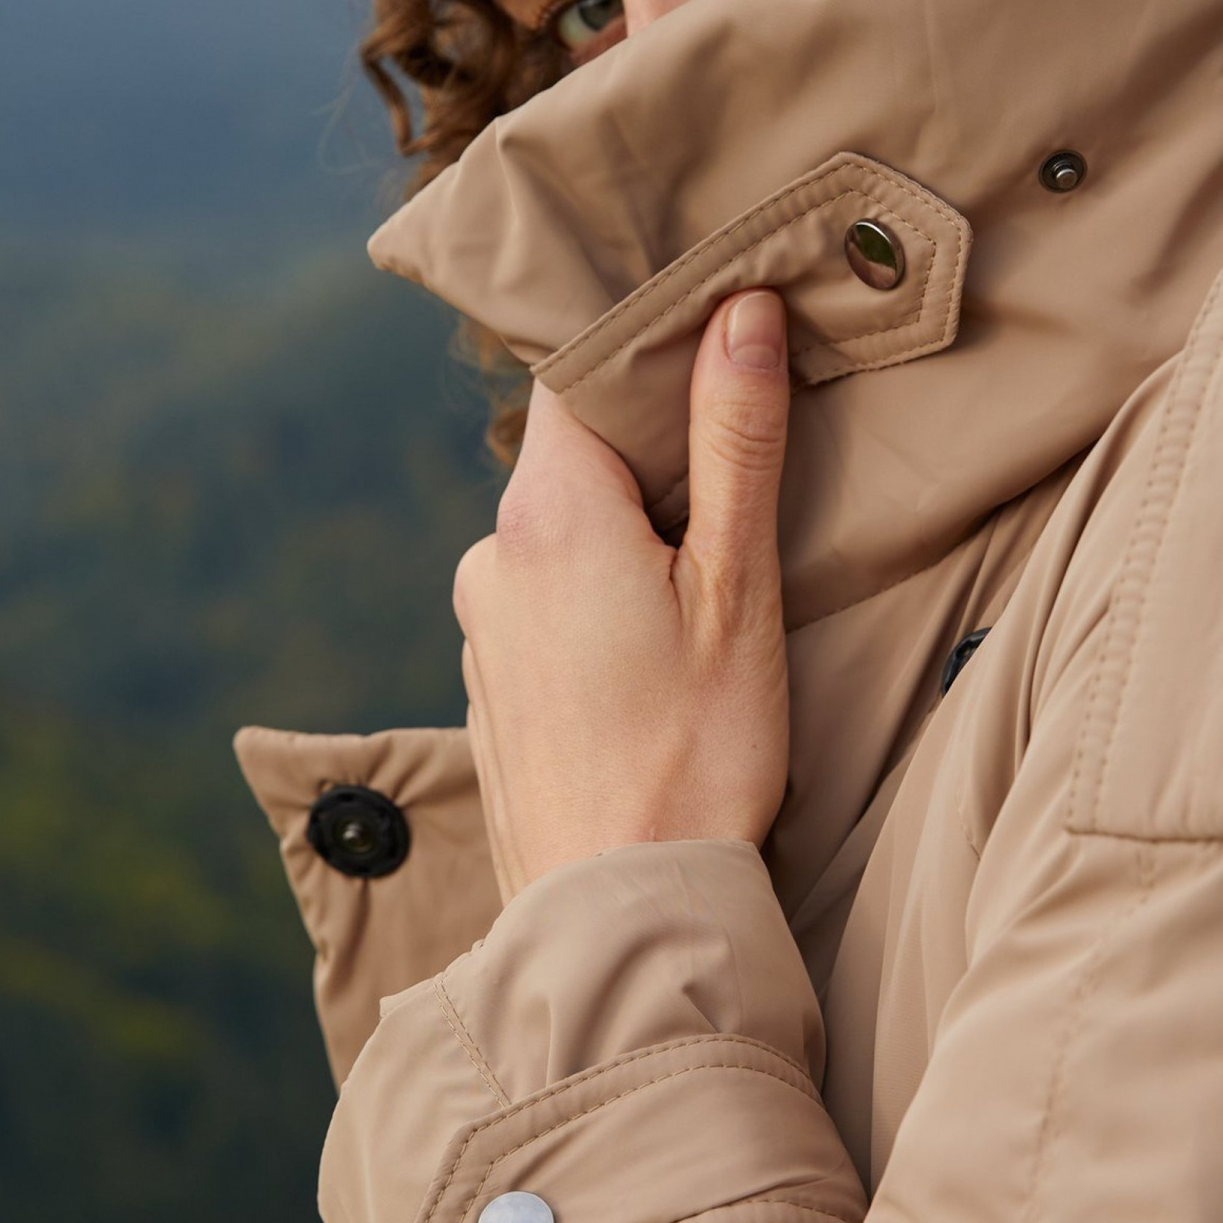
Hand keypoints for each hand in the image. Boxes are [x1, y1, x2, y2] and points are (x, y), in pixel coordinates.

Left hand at [453, 289, 791, 896]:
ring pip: (561, 532)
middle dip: (652, 457)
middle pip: (572, 455)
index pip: (581, 374)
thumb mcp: (737, 588)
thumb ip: (734, 443)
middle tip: (737, 485)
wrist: (621, 910)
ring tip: (703, 592)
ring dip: (626, 538)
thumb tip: (739, 313)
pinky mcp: (492, 682)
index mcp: (547, 514)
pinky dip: (598, 600)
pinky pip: (545, 599)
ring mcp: (483, 624)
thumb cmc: (696, 754)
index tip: (719, 351)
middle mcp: (492, 556)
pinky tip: (654, 656)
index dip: (650, 352)